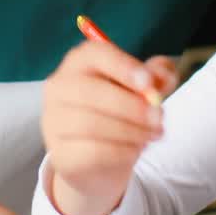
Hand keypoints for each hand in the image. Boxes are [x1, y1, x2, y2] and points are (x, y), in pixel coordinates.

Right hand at [42, 41, 178, 214]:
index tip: (148, 83)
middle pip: (91, 91)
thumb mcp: (144, 90)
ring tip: (150, 135)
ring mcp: (54, 122)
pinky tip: (134, 151)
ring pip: (91, 124)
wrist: (99, 160)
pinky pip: (92, 152)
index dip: (122, 66)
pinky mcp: (60, 154)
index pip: (94, 54)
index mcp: (79, 63)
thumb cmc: (121, 113)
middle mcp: (59, 88)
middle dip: (131, 106)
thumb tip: (161, 78)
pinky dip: (121, 152)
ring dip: (130, 131)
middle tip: (159, 118)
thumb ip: (157, 76)